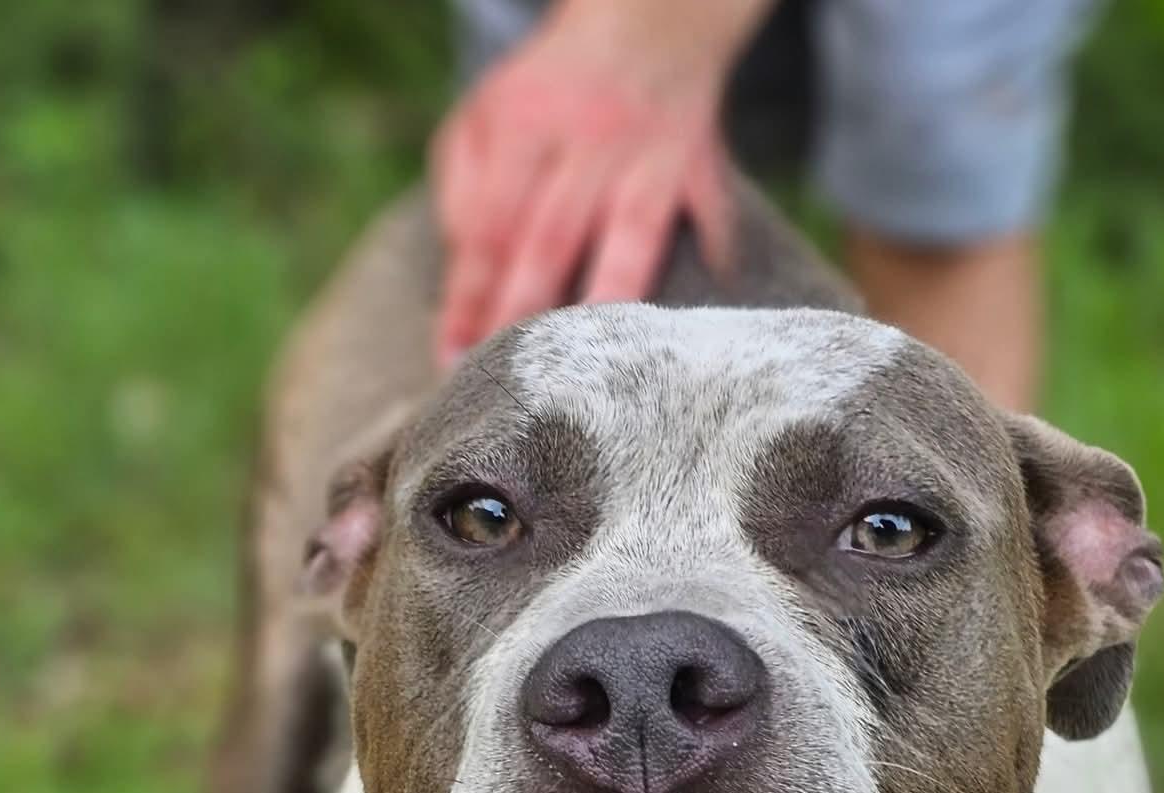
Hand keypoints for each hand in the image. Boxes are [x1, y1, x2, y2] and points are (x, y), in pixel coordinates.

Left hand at [432, 0, 762, 365]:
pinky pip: (709, 218)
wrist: (646, 25)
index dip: (469, 295)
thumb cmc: (551, 92)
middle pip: (551, 238)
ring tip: (586, 376)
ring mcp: (650, 153)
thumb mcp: (485, 115)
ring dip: (604, 305)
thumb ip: (463, 188)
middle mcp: (588, 136)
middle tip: (506, 386)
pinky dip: (711, 262)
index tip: (452, 358)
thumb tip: (461, 272)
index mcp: (523, 123)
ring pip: (628, 240)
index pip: (488, 224)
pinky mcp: (701, 165)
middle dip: (523, 315)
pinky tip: (689, 325)